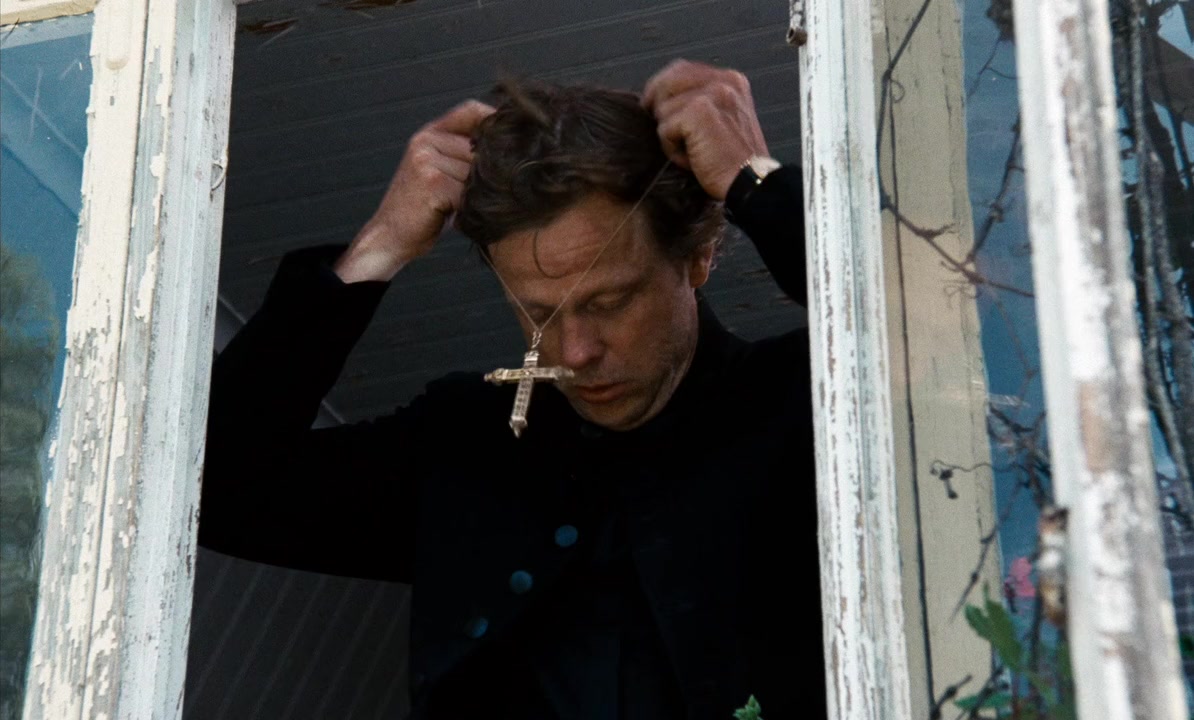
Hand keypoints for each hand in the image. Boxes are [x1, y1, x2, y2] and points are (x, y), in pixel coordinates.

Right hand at [335, 100, 494, 282]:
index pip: (470, 111)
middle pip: (480, 147)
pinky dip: (472, 209)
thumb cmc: (422, 211)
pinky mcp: (432, 181)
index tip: (518, 137)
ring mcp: (427, 159)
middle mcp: (426, 141)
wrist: (388, 238)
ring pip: (477, 172)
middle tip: (494, 193)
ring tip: (471, 210)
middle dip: (490, 172)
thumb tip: (512, 150)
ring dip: (481, 195)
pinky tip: (462, 219)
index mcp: (429, 134)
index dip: (495, 120)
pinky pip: (469, 193)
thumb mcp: (440, 175)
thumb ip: (463, 158)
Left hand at [641, 60, 769, 200]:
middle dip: (657, 106)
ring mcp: (711, 93)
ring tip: (693, 151)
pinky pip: (664, 128)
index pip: (681, 69)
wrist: (751, 181)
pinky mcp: (698, 111)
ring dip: (670, 135)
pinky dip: (672, 150)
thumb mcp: (724, 119)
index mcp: (731, 79)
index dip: (662, 88)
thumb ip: (701, 101)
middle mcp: (723, 80)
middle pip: (666, 81)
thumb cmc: (735, 160)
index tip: (655, 108)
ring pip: (663, 108)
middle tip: (665, 132)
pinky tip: (692, 159)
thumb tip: (660, 98)